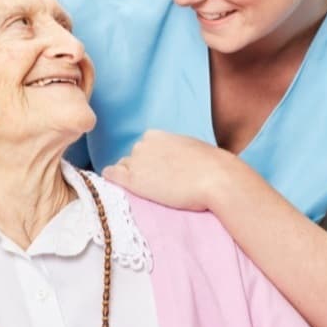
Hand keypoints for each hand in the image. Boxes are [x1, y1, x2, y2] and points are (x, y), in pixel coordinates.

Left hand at [102, 130, 234, 210]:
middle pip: (132, 159)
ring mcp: (136, 162)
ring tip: (150, 191)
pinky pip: (111, 176)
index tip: (160, 173)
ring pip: (123, 169)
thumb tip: (175, 163)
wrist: (215, 178)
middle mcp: (142, 145)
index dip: (150, 162)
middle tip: (158, 184)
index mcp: (156, 135)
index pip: (143, 148)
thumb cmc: (211, 166)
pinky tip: (117, 187)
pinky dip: (112, 180)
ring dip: (132, 178)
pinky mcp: (132, 180)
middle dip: (140, 170)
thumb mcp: (190, 149)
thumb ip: (175, 151)